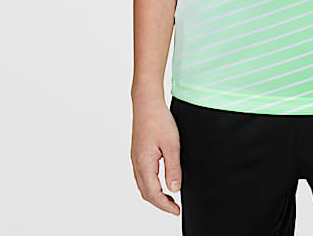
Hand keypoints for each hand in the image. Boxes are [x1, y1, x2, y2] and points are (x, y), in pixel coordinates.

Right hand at [131, 98, 182, 215]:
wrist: (147, 102)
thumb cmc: (159, 120)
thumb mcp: (172, 145)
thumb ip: (173, 168)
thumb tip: (174, 189)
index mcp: (144, 164)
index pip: (153, 194)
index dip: (165, 206)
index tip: (176, 211)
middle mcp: (137, 163)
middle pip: (146, 193)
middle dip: (160, 203)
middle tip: (174, 207)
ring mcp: (135, 158)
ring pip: (143, 185)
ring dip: (155, 194)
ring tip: (170, 197)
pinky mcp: (138, 152)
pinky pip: (142, 176)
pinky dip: (151, 184)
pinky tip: (161, 180)